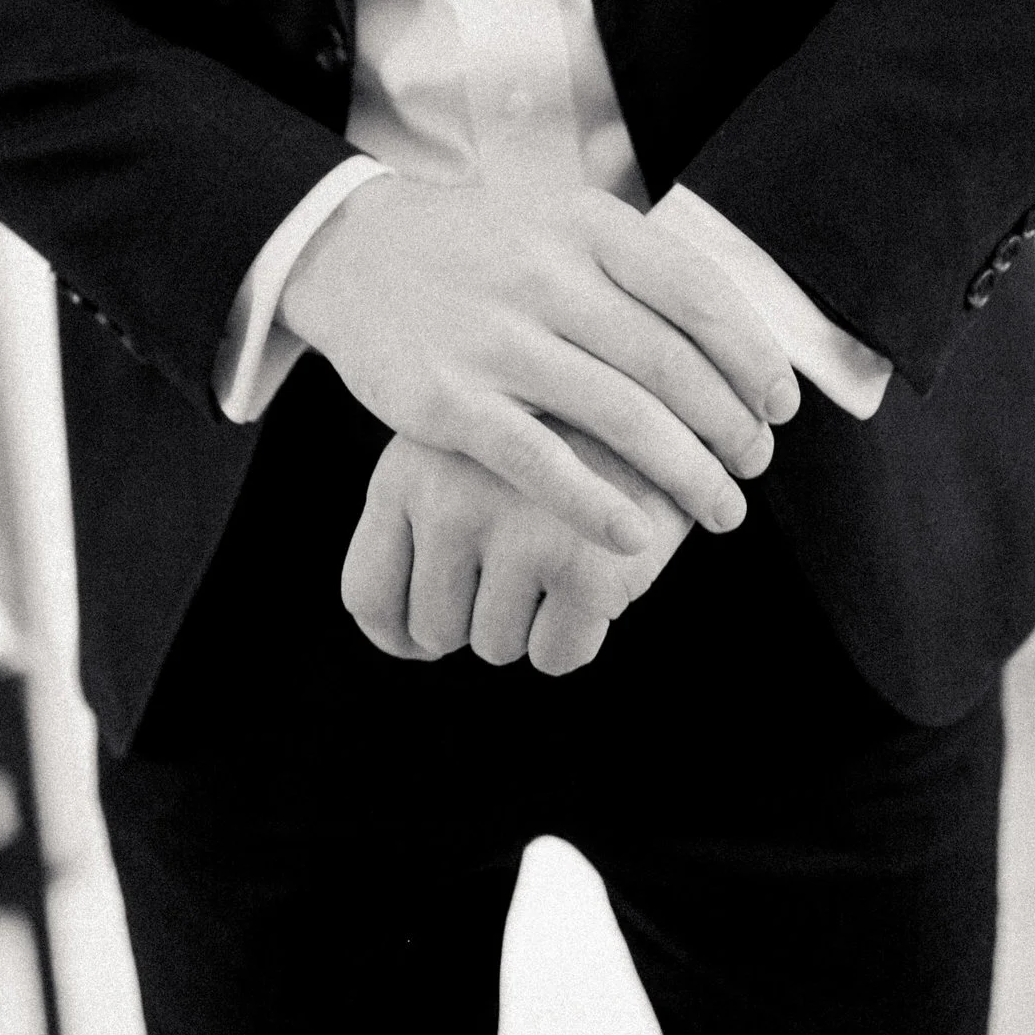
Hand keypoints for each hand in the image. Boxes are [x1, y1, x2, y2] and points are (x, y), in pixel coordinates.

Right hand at [280, 176, 798, 553]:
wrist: (353, 249)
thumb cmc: (483, 249)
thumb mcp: (563, 225)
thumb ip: (643, 272)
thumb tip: (744, 345)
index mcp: (587, 225)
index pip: (701, 296)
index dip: (754, 359)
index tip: (781, 406)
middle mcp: (545, 273)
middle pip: (672, 364)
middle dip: (731, 428)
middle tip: (754, 467)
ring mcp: (494, 337)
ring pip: (622, 416)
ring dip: (687, 473)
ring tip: (720, 510)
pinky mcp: (446, 400)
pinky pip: (541, 462)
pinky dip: (598, 505)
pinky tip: (637, 538)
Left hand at [341, 422, 692, 674]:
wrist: (666, 378)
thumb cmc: (555, 426)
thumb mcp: (468, 443)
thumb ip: (428, 520)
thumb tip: (413, 648)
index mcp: (404, 472)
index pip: (368, 595)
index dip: (398, 634)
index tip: (428, 640)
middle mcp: (448, 503)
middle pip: (434, 629)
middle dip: (479, 617)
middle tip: (527, 564)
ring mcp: (516, 534)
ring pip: (497, 645)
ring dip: (533, 621)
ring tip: (567, 548)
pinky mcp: (585, 567)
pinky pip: (556, 656)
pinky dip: (579, 636)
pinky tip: (600, 576)